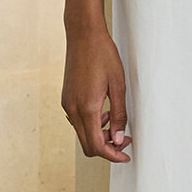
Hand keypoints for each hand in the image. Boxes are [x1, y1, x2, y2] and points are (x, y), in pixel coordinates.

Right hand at [62, 25, 130, 161]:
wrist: (83, 35)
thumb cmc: (103, 55)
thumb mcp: (118, 86)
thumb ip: (119, 115)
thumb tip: (118, 139)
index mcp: (87, 108)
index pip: (97, 145)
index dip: (113, 155)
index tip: (126, 156)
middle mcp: (73, 109)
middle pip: (88, 145)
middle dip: (107, 147)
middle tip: (124, 140)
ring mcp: (67, 104)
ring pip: (82, 134)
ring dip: (99, 135)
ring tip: (115, 123)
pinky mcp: (65, 98)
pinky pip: (77, 121)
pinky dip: (91, 124)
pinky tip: (103, 112)